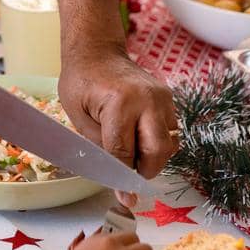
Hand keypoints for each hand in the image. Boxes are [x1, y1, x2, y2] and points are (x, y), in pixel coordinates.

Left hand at [59, 47, 178, 178]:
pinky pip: (170, 131)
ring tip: (132, 152)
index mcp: (120, 102)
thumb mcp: (78, 117)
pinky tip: (139, 138)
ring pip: (170, 144)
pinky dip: (158, 142)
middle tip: (129, 174)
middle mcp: (147, 99)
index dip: (123, 179)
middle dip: (145, 170)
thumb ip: (100, 148)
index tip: (125, 198)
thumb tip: (118, 182)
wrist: (96, 50)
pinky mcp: (168, 97)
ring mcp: (162, 97)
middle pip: (158, 150)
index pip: (125, 153)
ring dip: (153, 157)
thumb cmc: (81, 81)